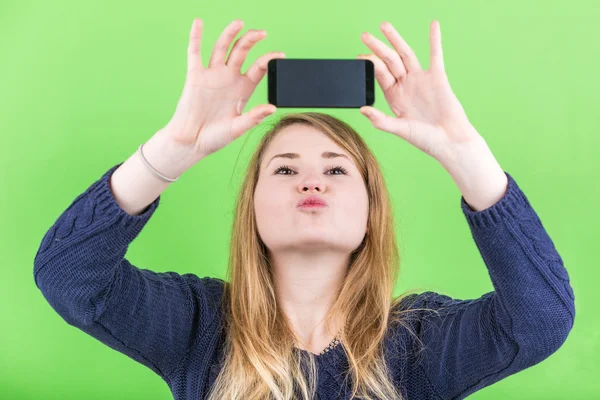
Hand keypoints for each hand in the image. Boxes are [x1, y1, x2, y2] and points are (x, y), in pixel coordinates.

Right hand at [165, 19, 285, 158]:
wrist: (191, 143)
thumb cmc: (215, 137)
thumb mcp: (238, 128)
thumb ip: (254, 117)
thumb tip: (272, 108)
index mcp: (243, 89)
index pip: (258, 68)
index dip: (269, 60)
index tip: (280, 56)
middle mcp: (229, 78)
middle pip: (242, 52)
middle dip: (251, 40)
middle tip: (262, 33)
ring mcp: (212, 75)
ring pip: (222, 48)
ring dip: (230, 34)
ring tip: (239, 23)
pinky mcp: (195, 76)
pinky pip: (195, 53)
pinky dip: (195, 37)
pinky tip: (198, 23)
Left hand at [357, 20, 483, 165]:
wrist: (450, 141)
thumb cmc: (426, 140)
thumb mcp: (400, 129)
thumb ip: (381, 120)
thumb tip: (362, 109)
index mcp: (394, 96)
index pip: (379, 75)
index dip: (370, 64)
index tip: (360, 56)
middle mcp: (405, 85)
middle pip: (389, 61)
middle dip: (377, 47)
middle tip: (364, 35)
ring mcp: (420, 80)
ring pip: (406, 54)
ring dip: (396, 39)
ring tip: (384, 26)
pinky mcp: (437, 78)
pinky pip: (435, 55)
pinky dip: (435, 40)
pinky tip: (433, 25)